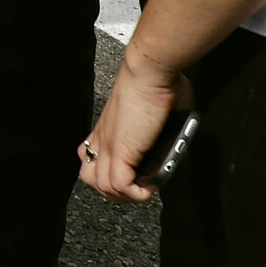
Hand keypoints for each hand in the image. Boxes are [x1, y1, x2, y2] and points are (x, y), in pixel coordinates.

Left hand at [81, 45, 191, 204]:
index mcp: (108, 128)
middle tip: (138, 189)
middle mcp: (104, 138)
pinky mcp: (121, 150)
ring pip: (102, 186)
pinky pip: (120, 185)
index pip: (90, 158)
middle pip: (90, 177)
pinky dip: (136, 193)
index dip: (108, 172)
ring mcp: (110, 145)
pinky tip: (150, 187)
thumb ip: (161, 129)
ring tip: (145, 190)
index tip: (131, 176)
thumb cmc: (158, 81)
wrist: (150, 70)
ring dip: (126, 196)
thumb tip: (175, 136)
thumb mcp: (156, 111)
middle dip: (115, 191)